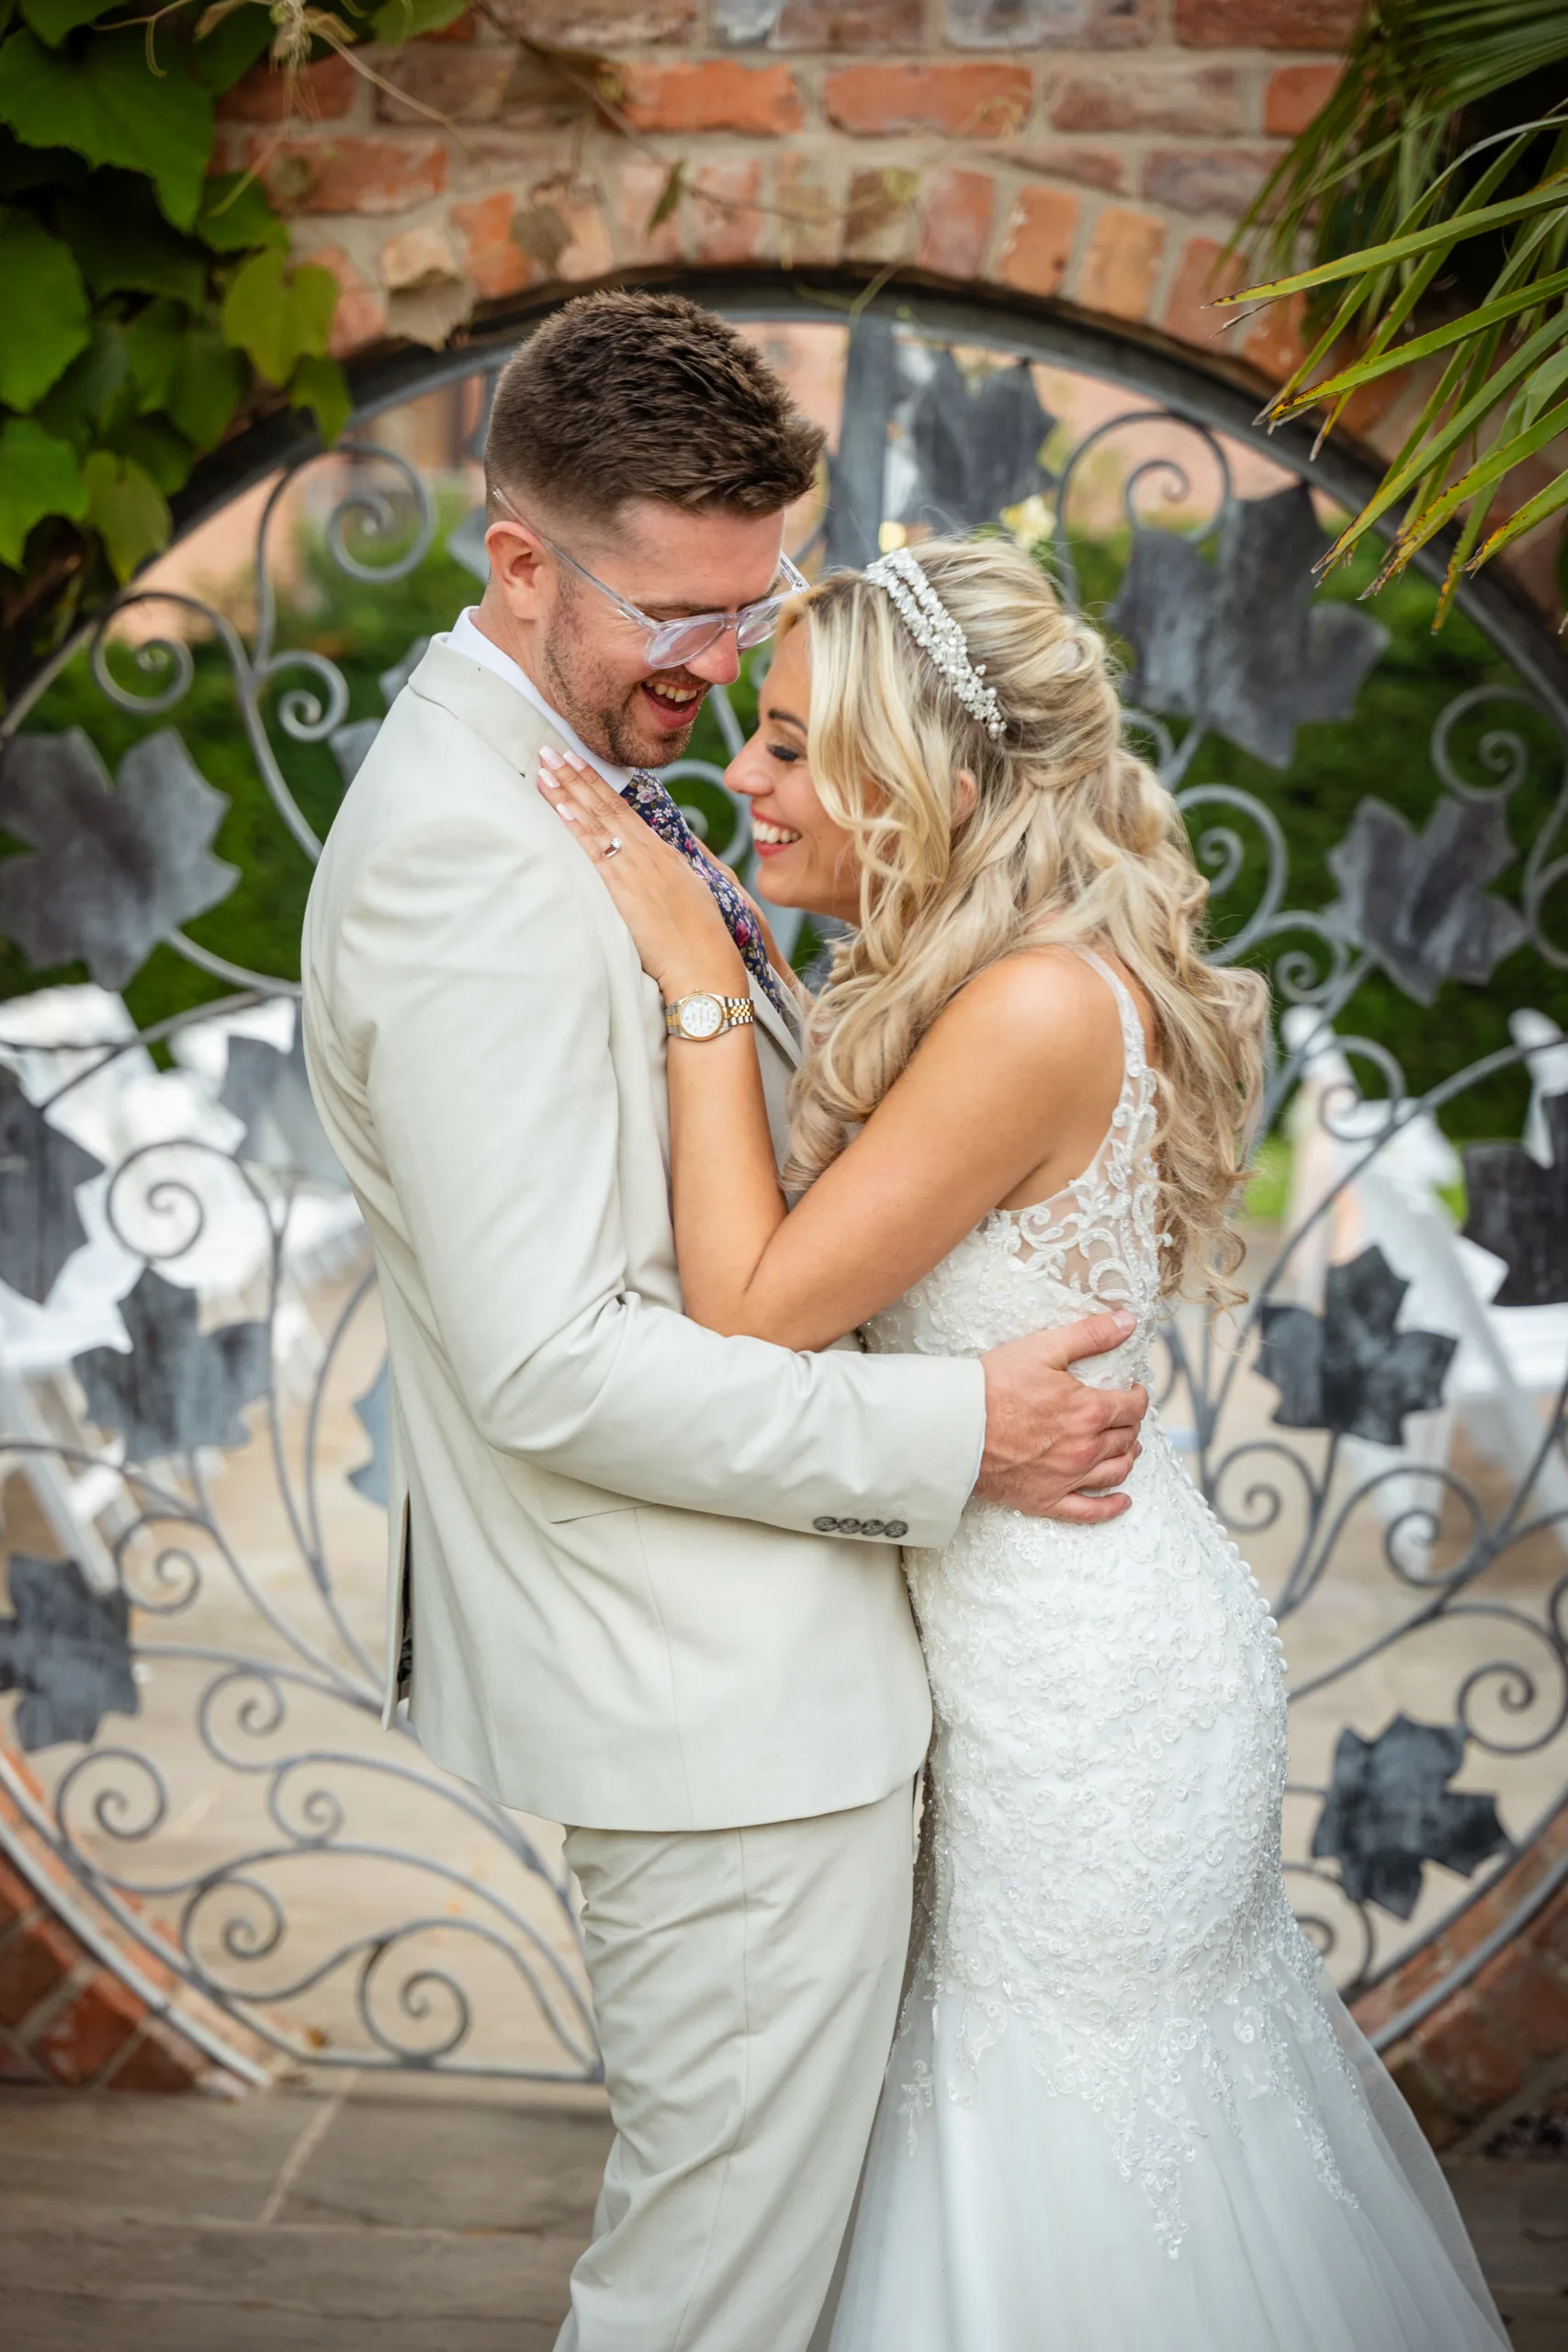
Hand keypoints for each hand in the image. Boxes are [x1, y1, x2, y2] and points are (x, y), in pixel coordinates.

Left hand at [539, 745, 744, 997]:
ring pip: (597, 820)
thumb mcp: (693, 895)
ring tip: (545, 767)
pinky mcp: (623, 889)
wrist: (705, 964)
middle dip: (577, 776)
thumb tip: (667, 862)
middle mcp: (649, 853)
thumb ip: (675, 874)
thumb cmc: (702, 940)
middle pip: (607, 805)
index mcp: (665, 853)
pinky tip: (558, 807)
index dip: (599, 784)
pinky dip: (575, 826)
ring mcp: (636, 868)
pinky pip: (594, 850)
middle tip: (550, 750)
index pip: (625, 810)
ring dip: (568, 791)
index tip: (578, 762)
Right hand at [976, 1311, 1148, 1522]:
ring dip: (1127, 1457)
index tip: (1132, 1390)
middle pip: (1127, 1438)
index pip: (1133, 1407)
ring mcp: (1069, 1478)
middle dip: (1131, 1424)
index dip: (1138, 1396)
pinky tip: (1122, 1500)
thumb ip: (1091, 1334)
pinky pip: (1090, 1511)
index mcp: (1089, 1411)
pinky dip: (1111, 1506)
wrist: (955, 1427)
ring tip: (1127, 1447)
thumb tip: (1128, 1321)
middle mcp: (1086, 1448)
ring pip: (1116, 1470)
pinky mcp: (1048, 1500)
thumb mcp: (1044, 1348)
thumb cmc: (994, 1385)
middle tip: (1123, 1415)